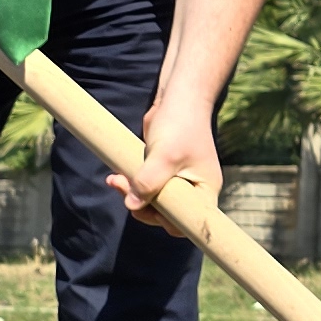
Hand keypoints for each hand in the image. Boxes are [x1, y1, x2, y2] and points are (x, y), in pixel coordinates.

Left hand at [118, 100, 219, 229]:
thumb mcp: (164, 156)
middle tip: (122, 187)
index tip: (146, 209)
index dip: (165, 222)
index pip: (187, 223)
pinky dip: (131, 184)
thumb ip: (148, 182)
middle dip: (141, 205)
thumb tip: (131, 205)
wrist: (179, 97)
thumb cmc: (181, 125)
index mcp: (204, 191)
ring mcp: (177, 181)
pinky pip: (146, 187)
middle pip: (165, 214)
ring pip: (152, 202)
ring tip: (116, 179)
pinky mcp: (162, 172)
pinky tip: (118, 175)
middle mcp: (193, 190)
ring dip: (132, 194)